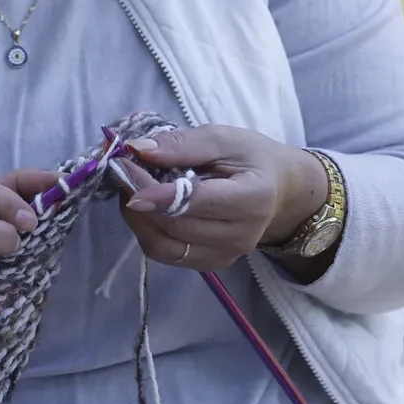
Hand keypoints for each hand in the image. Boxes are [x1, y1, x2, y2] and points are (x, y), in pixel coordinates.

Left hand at [115, 126, 328, 272]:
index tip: (125, 169)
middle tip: (123, 167)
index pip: (196, 202)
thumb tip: (139, 149)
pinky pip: (166, 253)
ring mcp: (225, 256)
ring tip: (131, 187)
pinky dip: (147, 229)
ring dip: (138, 216)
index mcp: (252, 199)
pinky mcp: (210, 264)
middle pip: (175, 224)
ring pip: (164, 245)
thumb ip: (183, 144)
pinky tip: (145, 206)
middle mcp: (240, 236)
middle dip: (139, 196)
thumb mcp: (224, 138)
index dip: (157, 191)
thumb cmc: (253, 159)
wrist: (280, 191)